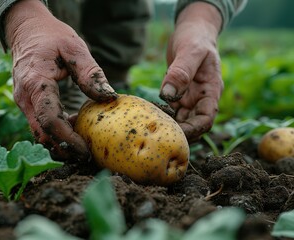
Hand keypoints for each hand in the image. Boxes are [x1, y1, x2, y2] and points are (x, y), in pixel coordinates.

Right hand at [5, 0, 116, 160]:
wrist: (26, 30)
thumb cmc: (52, 36)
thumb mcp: (75, 48)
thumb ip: (91, 74)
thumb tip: (109, 98)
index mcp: (36, 83)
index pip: (49, 120)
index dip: (68, 139)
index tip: (86, 150)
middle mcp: (25, 97)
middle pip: (42, 133)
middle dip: (64, 148)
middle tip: (87, 157)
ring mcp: (23, 101)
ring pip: (39, 132)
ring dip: (59, 144)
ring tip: (81, 150)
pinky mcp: (27, 103)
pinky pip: (39, 124)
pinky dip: (55, 134)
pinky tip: (72, 134)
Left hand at [160, 2, 223, 141]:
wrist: (192, 31)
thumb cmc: (195, 38)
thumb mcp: (191, 51)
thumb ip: (181, 72)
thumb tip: (168, 95)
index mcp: (211, 90)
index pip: (206, 119)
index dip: (193, 130)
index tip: (176, 134)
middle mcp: (201, 98)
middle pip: (193, 124)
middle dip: (179, 133)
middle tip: (158, 137)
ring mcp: (189, 98)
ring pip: (182, 120)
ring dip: (169, 126)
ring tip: (152, 129)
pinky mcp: (178, 95)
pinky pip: (171, 110)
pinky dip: (162, 116)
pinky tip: (149, 116)